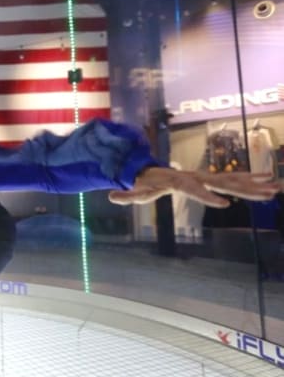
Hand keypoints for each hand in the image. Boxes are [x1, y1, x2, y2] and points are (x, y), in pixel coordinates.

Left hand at [108, 167, 280, 207]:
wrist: (155, 172)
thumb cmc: (147, 184)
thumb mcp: (136, 192)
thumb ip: (125, 194)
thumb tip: (110, 195)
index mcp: (182, 182)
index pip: (196, 190)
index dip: (208, 197)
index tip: (224, 204)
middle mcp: (199, 178)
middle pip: (223, 183)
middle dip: (244, 187)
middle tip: (265, 191)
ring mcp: (208, 178)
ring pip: (235, 181)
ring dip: (256, 184)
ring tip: (276, 187)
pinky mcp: (214, 180)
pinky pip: (237, 181)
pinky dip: (255, 181)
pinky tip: (272, 184)